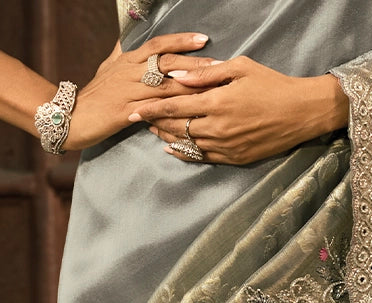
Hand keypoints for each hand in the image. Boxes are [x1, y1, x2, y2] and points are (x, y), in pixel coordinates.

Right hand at [65, 34, 218, 149]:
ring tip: (212, 89)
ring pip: (164, 86)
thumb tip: (127, 38)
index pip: (158, 45)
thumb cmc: (95, 93)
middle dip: (194, 64)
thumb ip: (122, 54)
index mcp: (129, 60)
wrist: (74, 116)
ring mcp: (129, 92)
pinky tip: (191, 113)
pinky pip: (155, 110)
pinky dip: (174, 111)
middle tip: (218, 65)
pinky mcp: (127, 112)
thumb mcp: (108, 67)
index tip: (203, 39)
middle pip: (166, 63)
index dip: (180, 41)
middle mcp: (130, 73)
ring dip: (190, 87)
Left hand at [127, 57, 348, 165]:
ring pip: (188, 144)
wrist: (301, 113)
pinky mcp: (237, 157)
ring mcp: (228, 146)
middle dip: (154, 123)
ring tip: (152, 133)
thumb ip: (206, 73)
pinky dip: (186, 153)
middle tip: (136, 119)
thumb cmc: (272, 84)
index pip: (174, 105)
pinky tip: (174, 149)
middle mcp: (218, 128)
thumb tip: (177, 75)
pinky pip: (205, 158)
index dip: (151, 107)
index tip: (133, 107)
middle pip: (177, 127)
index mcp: (217, 102)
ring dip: (167, 138)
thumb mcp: (239, 68)